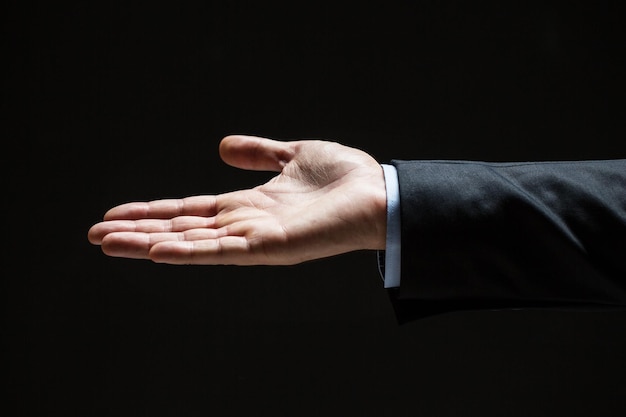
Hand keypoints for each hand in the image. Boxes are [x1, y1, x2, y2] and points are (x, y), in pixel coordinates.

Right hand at [88, 135, 387, 264]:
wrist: (378, 192)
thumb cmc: (344, 177)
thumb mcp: (292, 154)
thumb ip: (259, 153)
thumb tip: (222, 146)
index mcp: (248, 205)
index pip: (190, 209)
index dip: (153, 211)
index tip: (117, 213)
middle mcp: (245, 225)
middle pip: (181, 228)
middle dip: (138, 232)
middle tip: (96, 234)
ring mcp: (255, 239)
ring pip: (191, 242)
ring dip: (148, 243)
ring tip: (108, 243)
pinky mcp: (270, 248)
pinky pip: (220, 251)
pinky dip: (187, 252)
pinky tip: (155, 250)